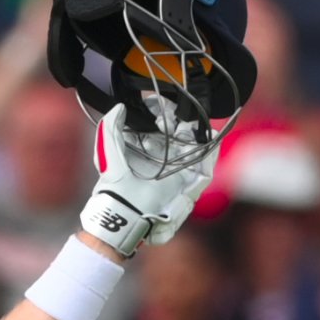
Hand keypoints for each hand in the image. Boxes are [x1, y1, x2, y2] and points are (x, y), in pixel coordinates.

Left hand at [80, 100, 217, 252]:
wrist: (124, 215)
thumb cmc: (114, 185)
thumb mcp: (108, 151)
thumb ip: (111, 126)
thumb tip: (121, 107)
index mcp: (145, 150)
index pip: (159, 126)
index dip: (161, 113)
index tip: (159, 105)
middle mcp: (163, 160)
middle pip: (179, 134)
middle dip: (181, 121)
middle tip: (178, 113)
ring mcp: (177, 173)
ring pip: (194, 148)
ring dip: (196, 133)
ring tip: (193, 122)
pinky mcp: (188, 186)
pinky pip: (205, 168)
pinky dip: (211, 153)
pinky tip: (210, 137)